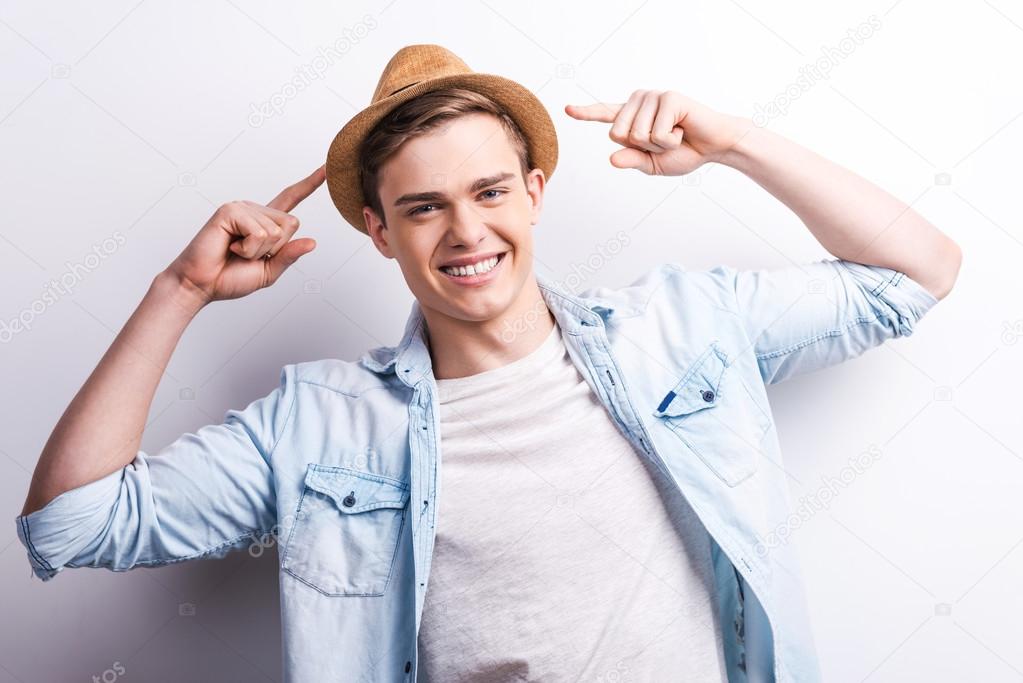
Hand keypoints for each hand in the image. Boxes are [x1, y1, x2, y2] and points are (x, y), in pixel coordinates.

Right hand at [164, 165, 324, 305]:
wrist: (202, 285)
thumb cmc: (230, 277)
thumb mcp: (268, 271)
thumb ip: (289, 256)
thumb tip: (312, 242)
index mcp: (265, 223)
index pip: (291, 199)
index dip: (309, 184)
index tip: (326, 168)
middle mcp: (255, 211)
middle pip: (291, 223)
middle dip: (275, 248)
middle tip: (247, 254)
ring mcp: (242, 208)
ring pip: (276, 231)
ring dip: (258, 251)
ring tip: (236, 252)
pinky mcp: (230, 211)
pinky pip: (259, 232)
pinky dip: (249, 248)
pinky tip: (231, 247)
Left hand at [565, 91, 751, 176]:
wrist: (714, 146)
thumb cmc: (684, 153)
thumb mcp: (652, 164)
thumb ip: (632, 161)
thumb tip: (612, 159)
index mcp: (632, 116)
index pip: (605, 115)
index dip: (586, 113)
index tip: (568, 110)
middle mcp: (639, 101)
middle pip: (617, 134)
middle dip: (642, 148)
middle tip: (664, 141)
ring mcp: (653, 96)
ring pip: (636, 135)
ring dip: (659, 146)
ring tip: (675, 134)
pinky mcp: (669, 98)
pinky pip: (656, 134)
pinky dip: (671, 141)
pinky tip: (683, 130)